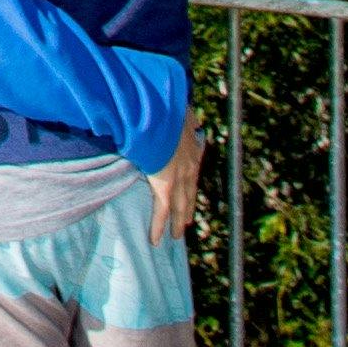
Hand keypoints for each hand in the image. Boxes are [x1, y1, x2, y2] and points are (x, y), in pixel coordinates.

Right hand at [150, 112, 207, 244]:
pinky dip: (158, 226)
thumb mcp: (179, 111)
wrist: (164, 112)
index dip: (190, 186)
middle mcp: (190, 166)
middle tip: (186, 222)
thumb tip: (182, 115)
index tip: (189, 194)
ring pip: (180, 206)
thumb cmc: (168, 107)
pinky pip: (162, 210)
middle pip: (190, 193)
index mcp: (192, 149)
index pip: (192, 172)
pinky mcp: (165, 185)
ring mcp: (179, 177)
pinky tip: (155, 239)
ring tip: (177, 234)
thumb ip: (181, 116)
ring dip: (179, 222)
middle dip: (188, 208)